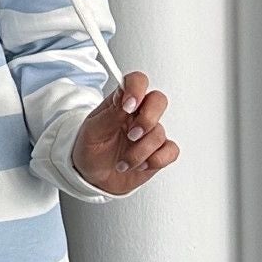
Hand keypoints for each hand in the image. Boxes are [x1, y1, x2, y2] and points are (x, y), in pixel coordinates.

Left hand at [71, 71, 177, 194]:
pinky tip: (140, 166)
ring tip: (123, 162)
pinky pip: (171, 151)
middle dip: (147, 119)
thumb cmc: (90, 150)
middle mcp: (138, 115)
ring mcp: (150, 133)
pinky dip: (156, 160)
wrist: (94, 179)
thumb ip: (110, 114)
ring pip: (159, 132)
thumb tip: (125, 99)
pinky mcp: (159, 152)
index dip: (137, 89)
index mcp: (120, 103)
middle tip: (131, 135)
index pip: (136, 82)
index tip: (128, 106)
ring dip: (139, 151)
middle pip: (158, 100)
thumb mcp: (92, 131)